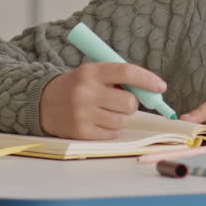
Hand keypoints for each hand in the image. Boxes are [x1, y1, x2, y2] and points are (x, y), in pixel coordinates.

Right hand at [39, 61, 167, 139]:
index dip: (147, 79)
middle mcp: (86, 92)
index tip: (161, 87)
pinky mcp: (82, 132)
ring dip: (120, 117)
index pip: (126, 72)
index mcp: (91, 72)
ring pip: (122, 120)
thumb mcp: (92, 73)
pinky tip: (98, 121)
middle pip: (129, 102)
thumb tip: (150, 91)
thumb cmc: (77, 86)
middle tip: (121, 101)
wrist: (44, 103)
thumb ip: (117, 78)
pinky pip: (112, 133)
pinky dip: (111, 128)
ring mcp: (83, 114)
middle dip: (131, 103)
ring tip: (105, 111)